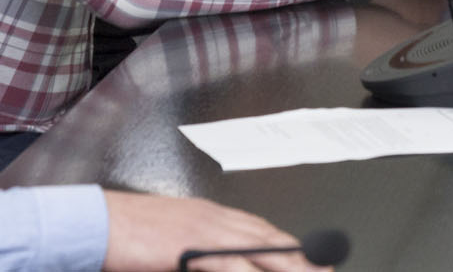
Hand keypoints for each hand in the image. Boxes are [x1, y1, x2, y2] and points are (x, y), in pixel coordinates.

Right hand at [102, 190, 324, 270]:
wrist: (94, 221)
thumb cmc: (126, 231)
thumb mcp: (172, 238)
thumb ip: (200, 251)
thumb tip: (220, 263)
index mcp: (212, 216)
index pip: (262, 230)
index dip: (290, 245)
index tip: (312, 256)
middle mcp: (216, 219)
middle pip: (269, 239)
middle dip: (302, 256)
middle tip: (327, 268)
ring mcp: (204, 232)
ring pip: (259, 250)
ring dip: (289, 265)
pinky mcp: (188, 248)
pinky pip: (227, 264)